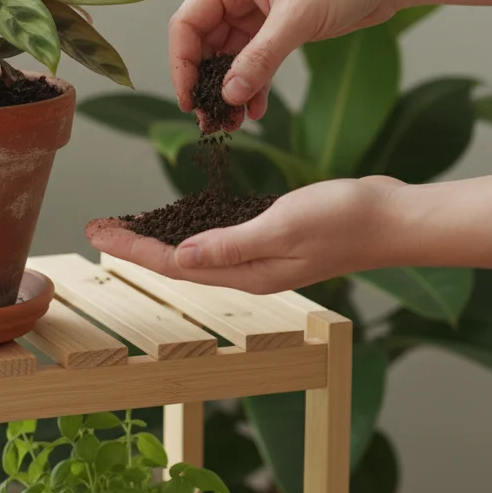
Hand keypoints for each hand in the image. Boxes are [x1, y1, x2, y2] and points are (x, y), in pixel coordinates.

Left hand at [87, 177, 405, 294]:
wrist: (395, 218)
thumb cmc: (346, 219)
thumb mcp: (284, 225)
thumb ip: (232, 244)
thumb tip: (180, 257)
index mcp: (247, 274)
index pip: (174, 264)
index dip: (132, 249)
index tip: (96, 232)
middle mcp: (249, 273)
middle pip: (177, 262)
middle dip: (135, 245)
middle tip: (98, 226)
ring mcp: (262, 259)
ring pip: (196, 253)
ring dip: (158, 238)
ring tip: (126, 225)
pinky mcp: (273, 241)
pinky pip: (220, 240)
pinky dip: (192, 229)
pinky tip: (180, 219)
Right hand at [169, 0, 411, 119]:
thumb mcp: (298, 19)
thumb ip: (260, 59)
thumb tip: (228, 95)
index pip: (188, 23)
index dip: (182, 64)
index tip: (190, 100)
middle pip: (203, 45)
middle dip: (207, 84)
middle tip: (211, 121)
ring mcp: (255, 11)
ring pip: (228, 58)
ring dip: (229, 91)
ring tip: (232, 124)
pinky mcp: (276, 28)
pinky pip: (253, 63)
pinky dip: (252, 86)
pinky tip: (256, 110)